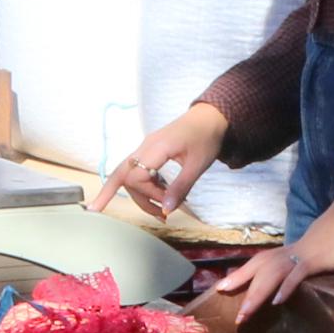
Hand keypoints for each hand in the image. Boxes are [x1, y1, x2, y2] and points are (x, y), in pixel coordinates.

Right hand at [94, 104, 228, 219]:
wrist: (210, 116)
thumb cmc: (206, 137)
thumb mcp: (197, 165)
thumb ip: (181, 187)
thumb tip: (167, 210)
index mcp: (156, 147)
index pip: (136, 176)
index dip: (149, 194)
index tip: (169, 202)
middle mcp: (145, 146)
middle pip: (123, 176)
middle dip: (135, 199)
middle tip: (159, 216)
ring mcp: (145, 147)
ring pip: (128, 175)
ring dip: (141, 195)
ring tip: (162, 211)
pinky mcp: (149, 150)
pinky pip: (137, 170)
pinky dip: (144, 186)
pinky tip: (159, 195)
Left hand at [220, 184, 333, 323]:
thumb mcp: (316, 253)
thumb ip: (303, 265)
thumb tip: (295, 279)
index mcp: (288, 251)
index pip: (258, 263)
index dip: (240, 274)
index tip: (221, 287)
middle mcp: (289, 252)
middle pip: (259, 269)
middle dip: (242, 287)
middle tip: (230, 309)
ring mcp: (302, 255)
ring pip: (273, 274)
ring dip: (258, 294)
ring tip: (245, 313)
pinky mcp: (317, 259)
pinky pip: (298, 274)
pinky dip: (286, 287)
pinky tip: (277, 301)